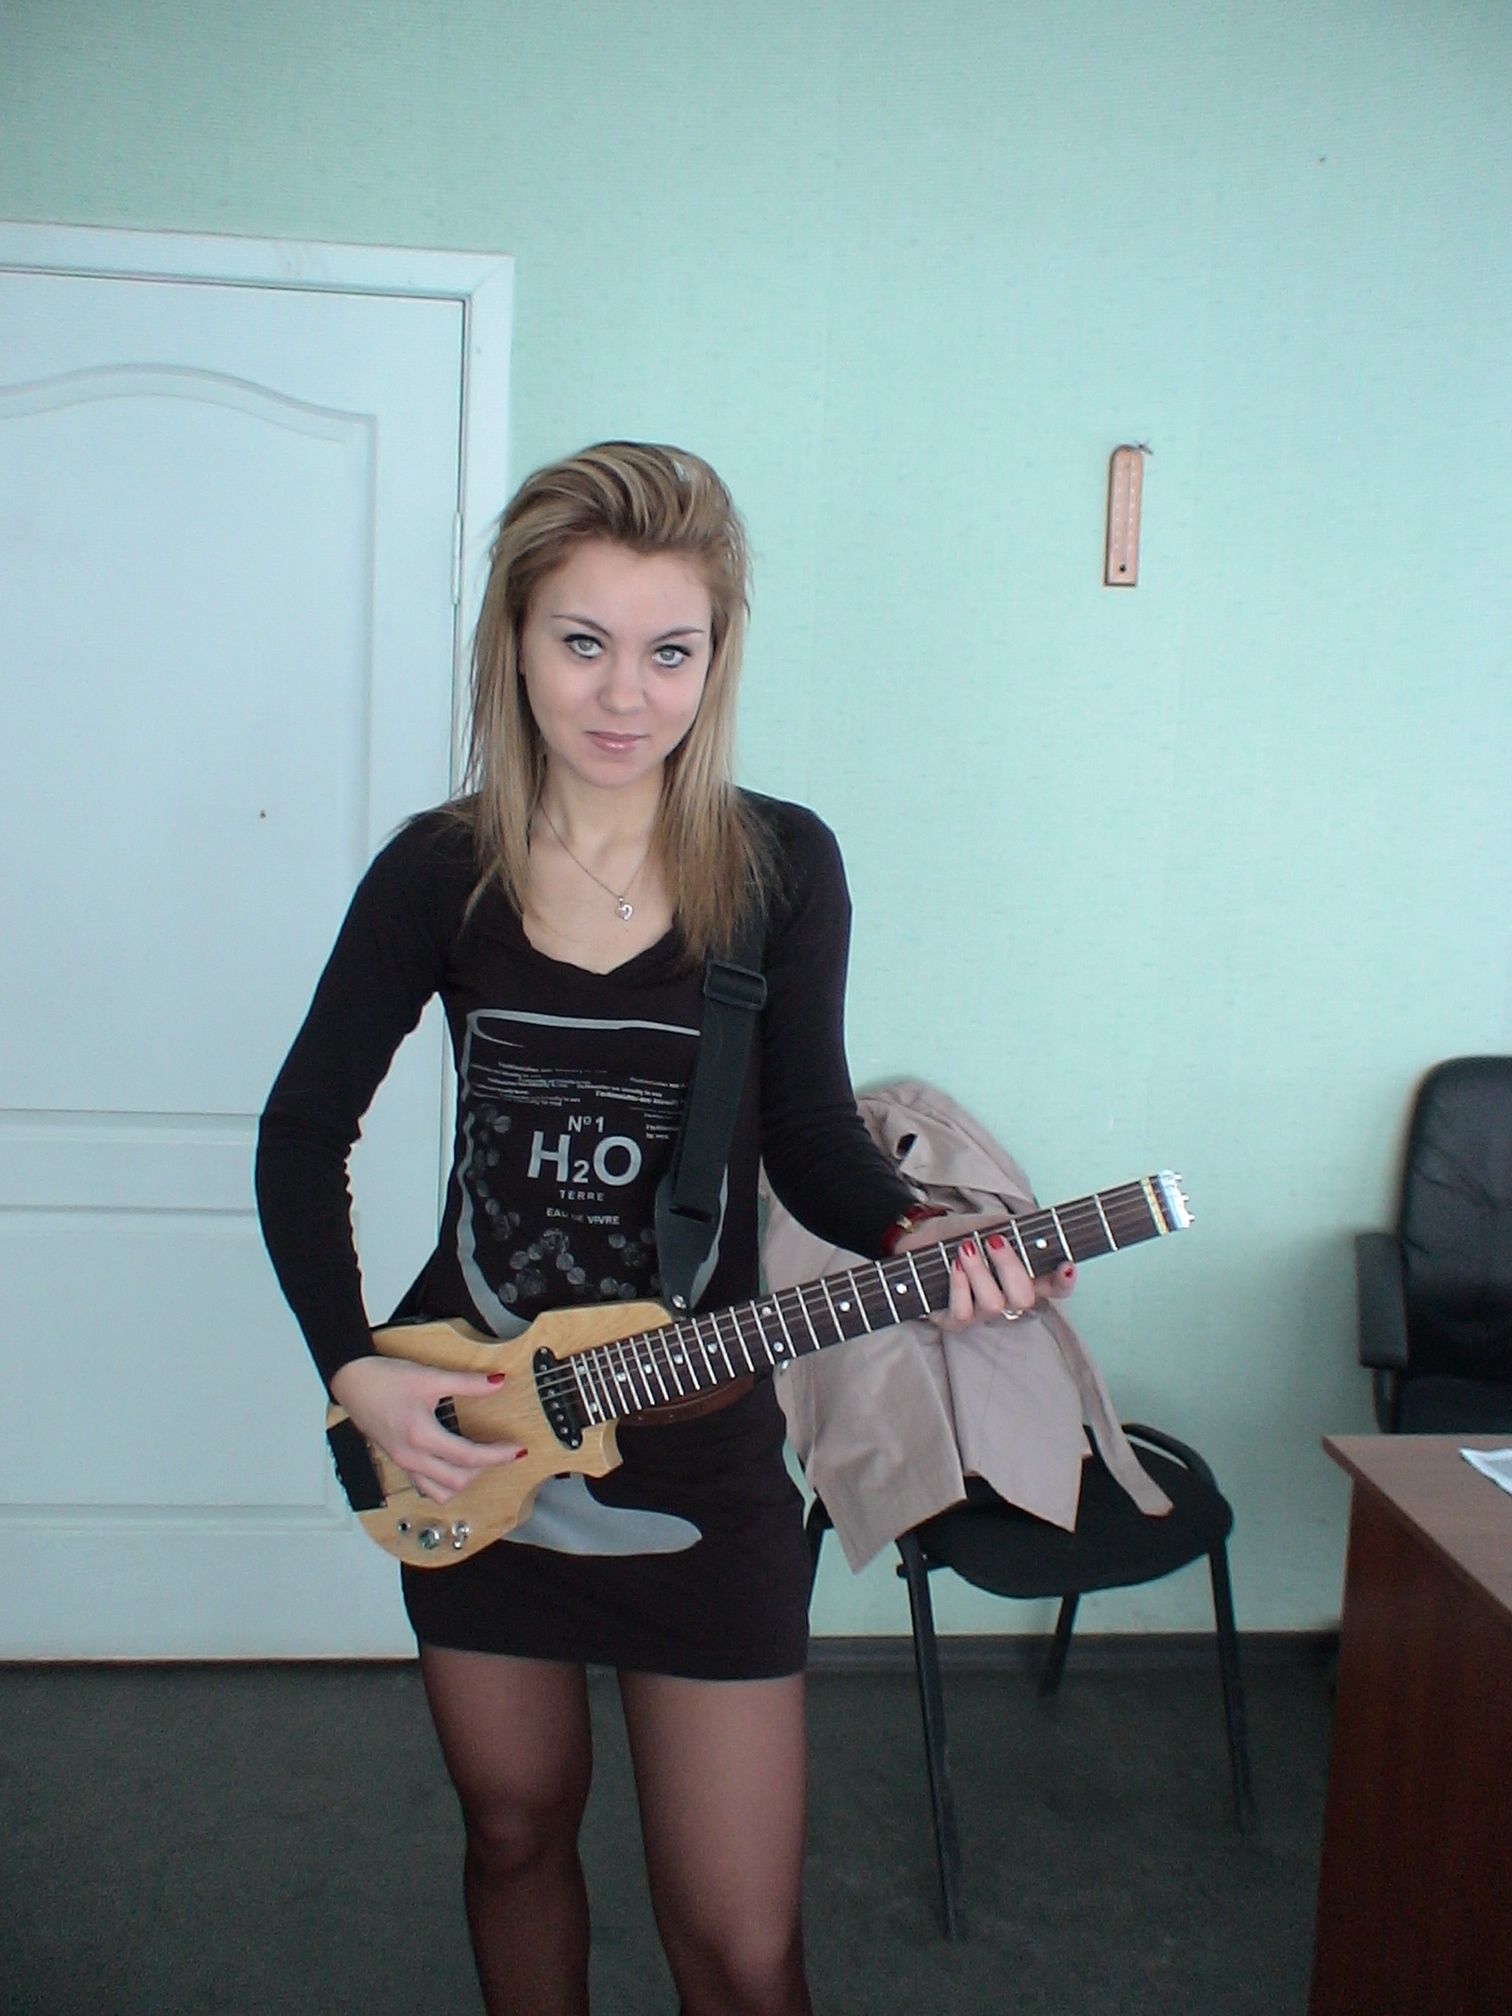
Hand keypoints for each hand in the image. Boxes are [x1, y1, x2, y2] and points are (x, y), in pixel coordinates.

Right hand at [329, 1353, 526, 1503]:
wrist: (351, 1381)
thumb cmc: (384, 1379)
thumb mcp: (430, 1377)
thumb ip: (467, 1383)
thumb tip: (498, 1384)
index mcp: (421, 1437)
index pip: (469, 1457)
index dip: (498, 1455)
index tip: (517, 1450)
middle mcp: (412, 1457)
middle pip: (457, 1481)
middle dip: (485, 1469)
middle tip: (502, 1452)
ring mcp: (403, 1463)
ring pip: (439, 1491)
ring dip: (463, 1481)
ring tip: (478, 1460)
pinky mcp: (398, 1461)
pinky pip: (424, 1486)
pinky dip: (443, 1483)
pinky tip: (452, 1465)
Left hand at [892, 1209, 1075, 1330]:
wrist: (920, 1238)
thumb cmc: (958, 1233)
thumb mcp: (987, 1224)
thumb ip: (1011, 1226)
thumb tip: (1027, 1225)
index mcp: (1025, 1278)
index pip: (1056, 1288)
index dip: (1065, 1282)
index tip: (1066, 1265)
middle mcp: (1008, 1302)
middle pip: (1025, 1299)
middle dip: (1010, 1267)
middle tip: (994, 1241)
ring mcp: (982, 1315)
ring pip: (994, 1305)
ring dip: (979, 1271)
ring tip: (965, 1249)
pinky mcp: (956, 1323)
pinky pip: (964, 1313)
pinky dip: (959, 1286)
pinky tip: (954, 1266)